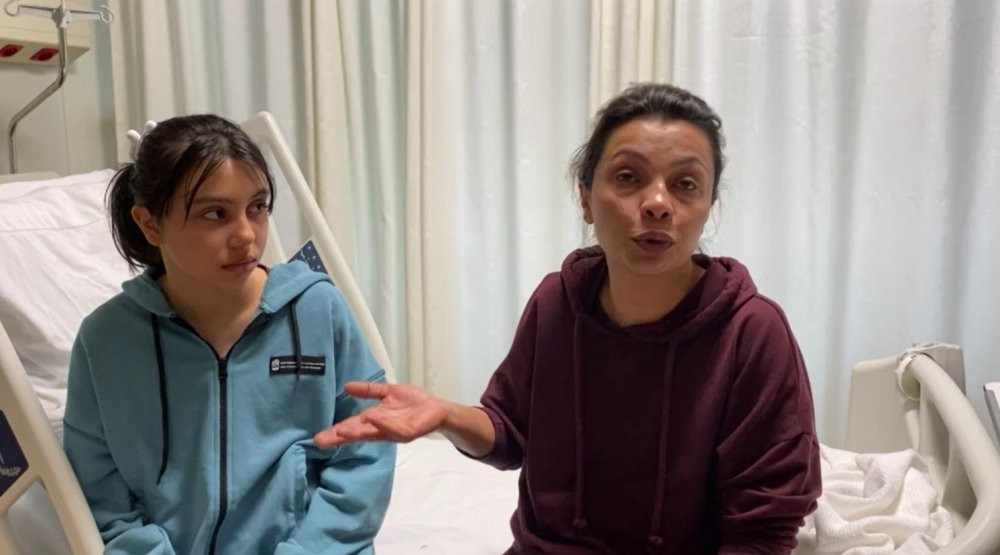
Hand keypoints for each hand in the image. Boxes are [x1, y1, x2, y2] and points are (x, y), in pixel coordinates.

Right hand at [313, 382, 448, 447]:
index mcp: (374, 420)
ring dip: (357, 432)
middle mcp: (380, 428)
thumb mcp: (387, 392)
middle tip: (321, 441)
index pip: (351, 426)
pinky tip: (371, 418)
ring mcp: (393, 432)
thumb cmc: (412, 403)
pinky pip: (393, 429)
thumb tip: (347, 386)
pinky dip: (382, 424)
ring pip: (373, 433)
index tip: (318, 437)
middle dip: (340, 437)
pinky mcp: (407, 432)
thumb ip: (369, 390)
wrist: (436, 409)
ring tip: (341, 431)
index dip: (335, 431)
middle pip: (357, 434)